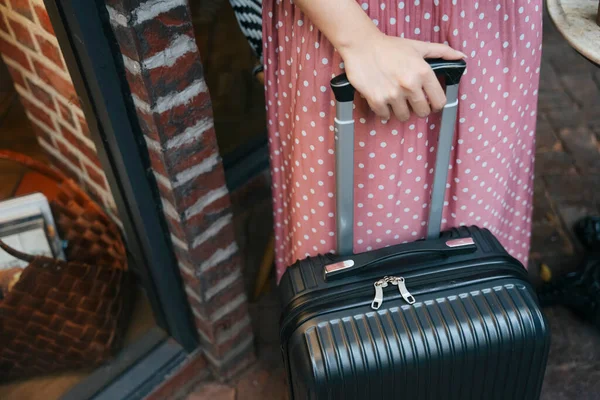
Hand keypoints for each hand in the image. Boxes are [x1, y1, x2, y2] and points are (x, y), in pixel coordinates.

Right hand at [339, 32, 465, 121]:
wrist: (362, 45)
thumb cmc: (390, 46)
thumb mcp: (418, 46)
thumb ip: (442, 52)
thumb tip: (462, 57)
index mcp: (424, 72)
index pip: (439, 102)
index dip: (435, 104)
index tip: (429, 103)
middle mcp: (410, 85)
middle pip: (422, 112)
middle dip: (417, 109)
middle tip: (410, 101)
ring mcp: (393, 94)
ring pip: (404, 117)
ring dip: (400, 111)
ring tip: (395, 100)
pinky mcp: (377, 100)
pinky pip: (385, 116)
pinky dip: (384, 111)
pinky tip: (382, 99)